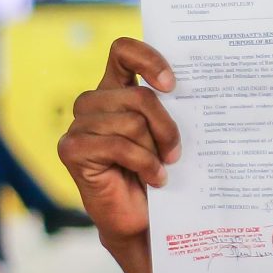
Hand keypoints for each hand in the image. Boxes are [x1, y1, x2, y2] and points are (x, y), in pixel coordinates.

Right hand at [56, 38, 182, 242]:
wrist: (141, 220)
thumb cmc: (156, 173)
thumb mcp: (166, 134)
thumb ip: (169, 107)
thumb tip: (200, 88)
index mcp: (116, 89)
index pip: (123, 51)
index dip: (148, 59)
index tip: (172, 85)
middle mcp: (94, 102)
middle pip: (138, 95)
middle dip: (166, 125)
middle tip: (176, 152)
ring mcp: (79, 125)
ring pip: (131, 121)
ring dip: (154, 149)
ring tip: (162, 169)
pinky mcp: (72, 149)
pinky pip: (117, 145)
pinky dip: (143, 163)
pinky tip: (154, 179)